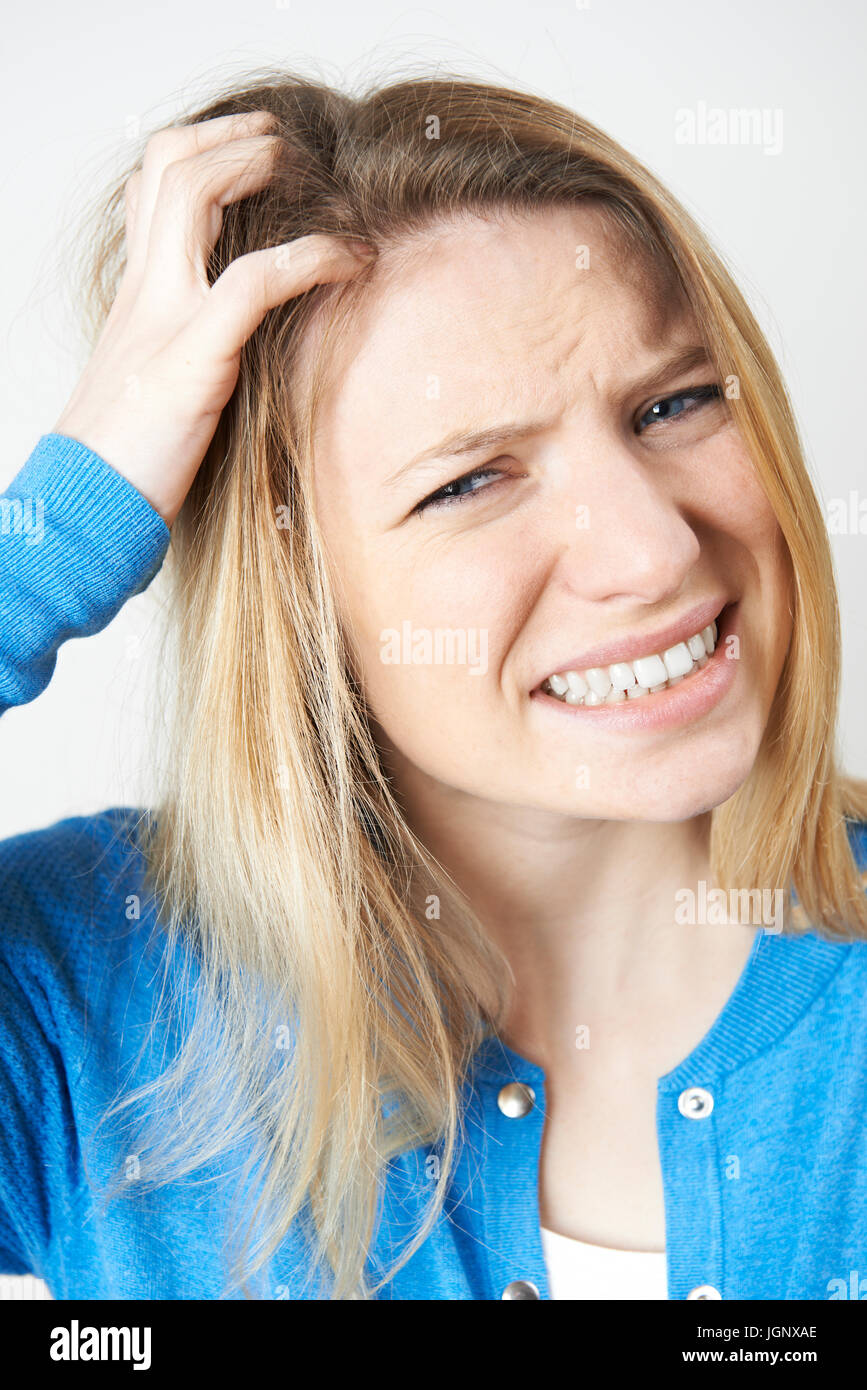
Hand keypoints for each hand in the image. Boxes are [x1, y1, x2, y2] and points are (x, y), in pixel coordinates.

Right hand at [53, 110, 373, 526]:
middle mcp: (145, 290)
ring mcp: (165, 316)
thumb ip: (189, 346)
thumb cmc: (130, 457)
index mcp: (138, 294)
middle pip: (169, 165)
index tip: (253, 148)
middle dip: (232, 136)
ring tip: (311, 172)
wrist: (88, 505)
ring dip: (258, 166)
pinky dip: (311, 257)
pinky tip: (351, 258)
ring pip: (194, 192)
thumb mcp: (158, 381)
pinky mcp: (194, 356)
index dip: (201, 149)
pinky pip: (255, 280)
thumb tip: (240, 347)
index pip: (150, 187)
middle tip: (283, 138)